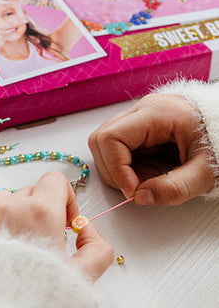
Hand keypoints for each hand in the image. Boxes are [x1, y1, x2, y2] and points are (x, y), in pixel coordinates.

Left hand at [0, 171, 113, 280]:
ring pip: (1, 199)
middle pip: (29, 192)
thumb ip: (97, 248)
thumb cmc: (38, 298)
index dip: (64, 200)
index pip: (55, 181)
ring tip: (14, 247)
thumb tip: (85, 230)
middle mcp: (10, 207)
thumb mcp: (84, 276)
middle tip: (41, 243)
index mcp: (41, 211)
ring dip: (11, 215)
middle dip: (39, 212)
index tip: (63, 225)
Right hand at [88, 93, 216, 204]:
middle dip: (114, 170)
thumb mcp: (206, 172)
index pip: (111, 137)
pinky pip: (118, 148)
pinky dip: (126, 166)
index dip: (115, 168)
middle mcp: (143, 110)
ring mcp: (140, 118)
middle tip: (140, 186)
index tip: (133, 189)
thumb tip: (140, 196)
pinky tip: (149, 171)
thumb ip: (174, 188)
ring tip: (149, 177)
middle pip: (101, 139)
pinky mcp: (141, 128)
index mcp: (158, 112)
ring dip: (119, 169)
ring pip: (105, 145)